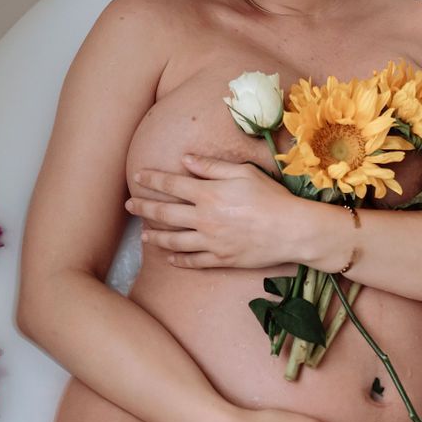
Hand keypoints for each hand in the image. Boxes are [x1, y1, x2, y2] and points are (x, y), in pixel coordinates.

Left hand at [128, 154, 301, 269]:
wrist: (291, 230)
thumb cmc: (271, 197)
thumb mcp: (243, 172)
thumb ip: (211, 166)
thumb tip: (186, 159)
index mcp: (208, 194)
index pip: (171, 185)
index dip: (152, 180)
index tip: (138, 177)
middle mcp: (204, 219)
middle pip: (165, 214)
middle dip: (144, 208)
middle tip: (129, 205)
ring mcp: (211, 242)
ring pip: (174, 241)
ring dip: (155, 236)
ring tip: (144, 235)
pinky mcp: (221, 259)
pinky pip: (194, 261)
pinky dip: (179, 260)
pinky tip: (170, 258)